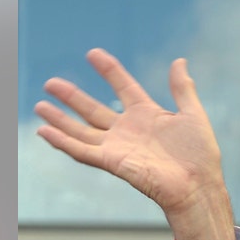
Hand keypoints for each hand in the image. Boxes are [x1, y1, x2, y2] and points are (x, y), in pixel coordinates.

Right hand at [35, 49, 235, 239]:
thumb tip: (179, 61)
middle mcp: (128, 130)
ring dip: (60, 119)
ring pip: (81, 130)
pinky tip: (44, 131)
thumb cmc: (199, 155)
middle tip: (51, 83)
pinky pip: (81, 151)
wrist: (197, 185)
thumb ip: (183, 88)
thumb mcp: (193, 114)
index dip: (109, 70)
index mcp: (147, 115)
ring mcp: (118, 147)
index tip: (93, 54)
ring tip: (39, 105)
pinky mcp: (112, 162)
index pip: (123, 86)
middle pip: (93, 109)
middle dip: (71, 97)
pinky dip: (62, 141)